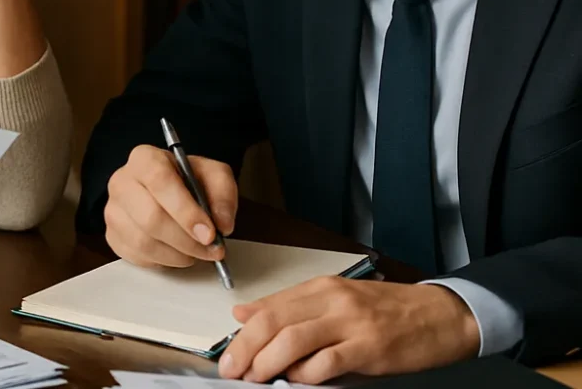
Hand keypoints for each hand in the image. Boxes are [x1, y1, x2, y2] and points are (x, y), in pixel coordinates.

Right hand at [104, 145, 237, 267]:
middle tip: (212, 249)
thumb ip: (223, 194)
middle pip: (151, 218)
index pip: (160, 181)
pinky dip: (163, 261)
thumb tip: (222, 224)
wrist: (168, 191)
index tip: (210, 233)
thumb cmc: (188, 181)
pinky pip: (137, 257)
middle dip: (187, 240)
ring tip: (197, 252)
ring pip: (144, 242)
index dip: (186, 211)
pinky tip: (177, 252)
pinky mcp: (112, 235)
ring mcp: (113, 210)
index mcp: (145, 158)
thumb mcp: (214, 176)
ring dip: (178, 254)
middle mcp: (122, 181)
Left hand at [218, 278, 480, 383]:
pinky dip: (306, 374)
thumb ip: (289, 306)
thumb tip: (243, 313)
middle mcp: (332, 300)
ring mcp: (351, 323)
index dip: (242, 334)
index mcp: (320, 287)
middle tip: (231, 370)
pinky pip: (327, 362)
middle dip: (246, 349)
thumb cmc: (387, 310)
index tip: (226, 354)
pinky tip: (295, 381)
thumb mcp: (334, 300)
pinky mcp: (369, 347)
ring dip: (268, 363)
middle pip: (274, 322)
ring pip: (294, 340)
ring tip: (254, 378)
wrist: (439, 314)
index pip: (269, 307)